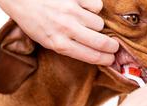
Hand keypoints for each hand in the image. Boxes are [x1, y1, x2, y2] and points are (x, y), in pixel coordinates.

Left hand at [0, 0, 118, 64]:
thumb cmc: (33, 19)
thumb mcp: (45, 40)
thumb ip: (67, 46)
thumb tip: (93, 53)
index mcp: (58, 44)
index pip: (92, 56)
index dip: (106, 60)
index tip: (111, 59)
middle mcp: (67, 29)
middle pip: (102, 43)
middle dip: (112, 46)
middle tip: (114, 46)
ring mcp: (72, 12)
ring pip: (100, 23)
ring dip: (96, 24)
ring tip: (86, 21)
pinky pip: (96, 5)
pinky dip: (93, 7)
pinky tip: (83, 7)